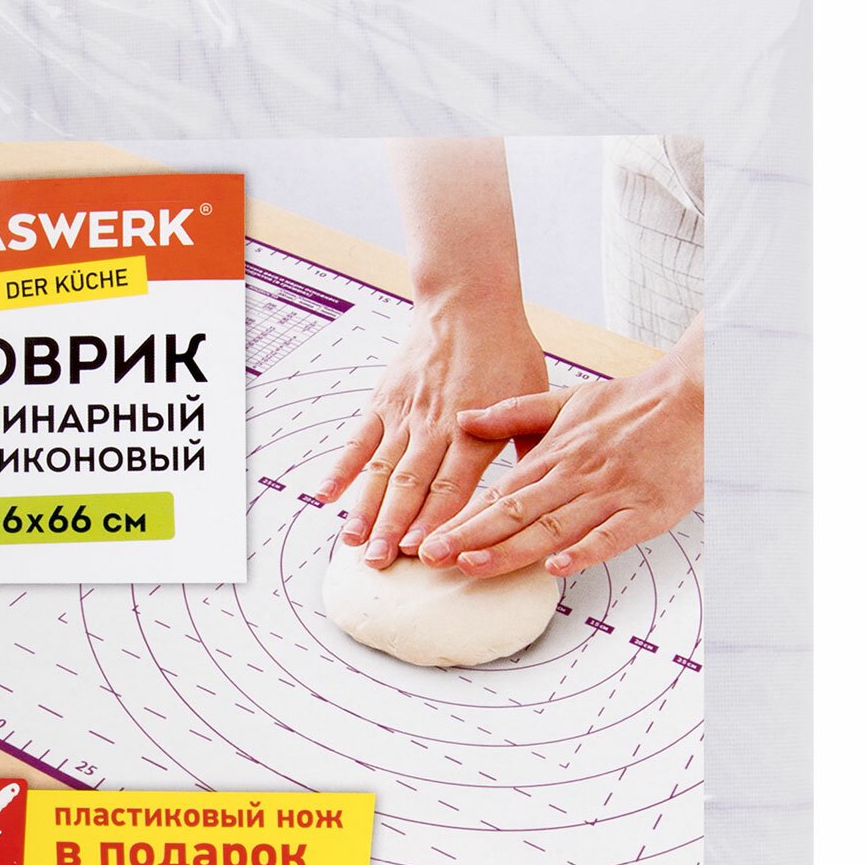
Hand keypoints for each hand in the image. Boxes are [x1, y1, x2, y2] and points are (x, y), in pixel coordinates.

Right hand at [316, 296, 548, 566]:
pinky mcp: (384, 402)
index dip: (435, 520)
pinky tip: (326, 495)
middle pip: (411, 485)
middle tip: (381, 562)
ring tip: (354, 543)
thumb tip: (539, 491)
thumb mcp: (534, 397)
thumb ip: (530, 446)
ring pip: (382, 469)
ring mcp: (406, 415)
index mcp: (475, 431)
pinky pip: (359, 440)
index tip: (422, 551)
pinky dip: (341, 467)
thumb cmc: (506, 350)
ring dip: (366, 508)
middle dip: (394, 527)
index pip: (452, 486)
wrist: (468, 302)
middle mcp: (437, 427)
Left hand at [419, 314, 704, 577]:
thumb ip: (514, 414)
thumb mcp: (567, 399)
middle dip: (470, 537)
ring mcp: (611, 495)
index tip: (428, 538)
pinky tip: (556, 567)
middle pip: (516, 513)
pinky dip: (584, 551)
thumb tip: (464, 419)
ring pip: (553, 526)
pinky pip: (611, 535)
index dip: (462, 518)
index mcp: (555, 454)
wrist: (695, 395)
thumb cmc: (632, 403)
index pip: (500, 493)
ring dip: (511, 549)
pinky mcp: (646, 511)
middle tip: (432, 557)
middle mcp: (576, 476)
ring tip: (472, 565)